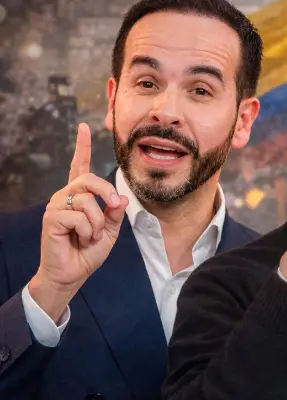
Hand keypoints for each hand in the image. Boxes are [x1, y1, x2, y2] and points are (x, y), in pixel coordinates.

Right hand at [29, 123, 128, 320]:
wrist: (73, 273)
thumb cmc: (88, 251)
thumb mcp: (110, 231)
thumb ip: (115, 213)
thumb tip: (120, 198)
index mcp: (80, 196)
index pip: (80, 167)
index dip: (82, 147)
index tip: (84, 127)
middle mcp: (66, 196)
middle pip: (89, 179)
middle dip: (107, 193)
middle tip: (113, 208)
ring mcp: (57, 205)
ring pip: (87, 201)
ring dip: (97, 223)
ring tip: (90, 236)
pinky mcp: (52, 217)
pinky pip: (79, 216)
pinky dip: (87, 231)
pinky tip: (80, 239)